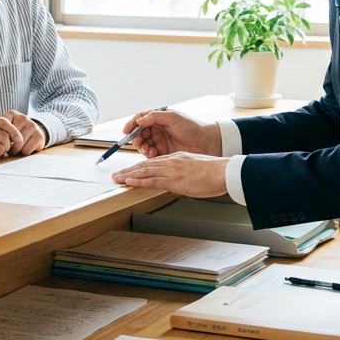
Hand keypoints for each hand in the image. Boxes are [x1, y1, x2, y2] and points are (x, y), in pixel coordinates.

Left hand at [3, 110, 46, 155]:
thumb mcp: (5, 128)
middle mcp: (22, 117)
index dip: (0, 138)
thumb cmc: (15, 132)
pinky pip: (26, 150)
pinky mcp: (39, 135)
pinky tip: (24, 149)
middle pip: (10, 138)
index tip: (1, 140)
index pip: (1, 128)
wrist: (34, 132)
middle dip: (8, 145)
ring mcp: (32, 125)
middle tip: (9, 147)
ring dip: (16, 150)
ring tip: (16, 148)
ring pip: (19, 144)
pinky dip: (24, 153)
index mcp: (11, 114)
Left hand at [111, 153, 229, 197]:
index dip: (140, 167)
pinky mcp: (173, 180)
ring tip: (117, 178)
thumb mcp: (196, 167)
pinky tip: (129, 182)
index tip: (130, 170)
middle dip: (129, 170)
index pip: (154, 162)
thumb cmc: (215, 172)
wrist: (223, 172)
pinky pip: (151, 180)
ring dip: (128, 175)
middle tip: (117, 174)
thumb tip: (182, 179)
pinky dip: (138, 181)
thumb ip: (185, 171)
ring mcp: (171, 170)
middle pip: (145, 165)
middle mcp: (171, 162)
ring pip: (144, 171)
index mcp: (177, 158)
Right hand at [123, 109, 221, 157]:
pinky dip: (148, 155)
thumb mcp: (173, 117)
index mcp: (159, 118)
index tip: (126, 130)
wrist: (206, 143)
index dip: (131, 124)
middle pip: (139, 133)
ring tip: (147, 150)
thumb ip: (154, 116)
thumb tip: (139, 119)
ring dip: (142, 147)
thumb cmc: (192, 127)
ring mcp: (160, 141)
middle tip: (138, 143)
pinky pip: (150, 154)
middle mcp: (158, 129)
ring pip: (143, 144)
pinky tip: (151, 155)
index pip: (140, 120)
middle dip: (136, 139)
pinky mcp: (163, 153)